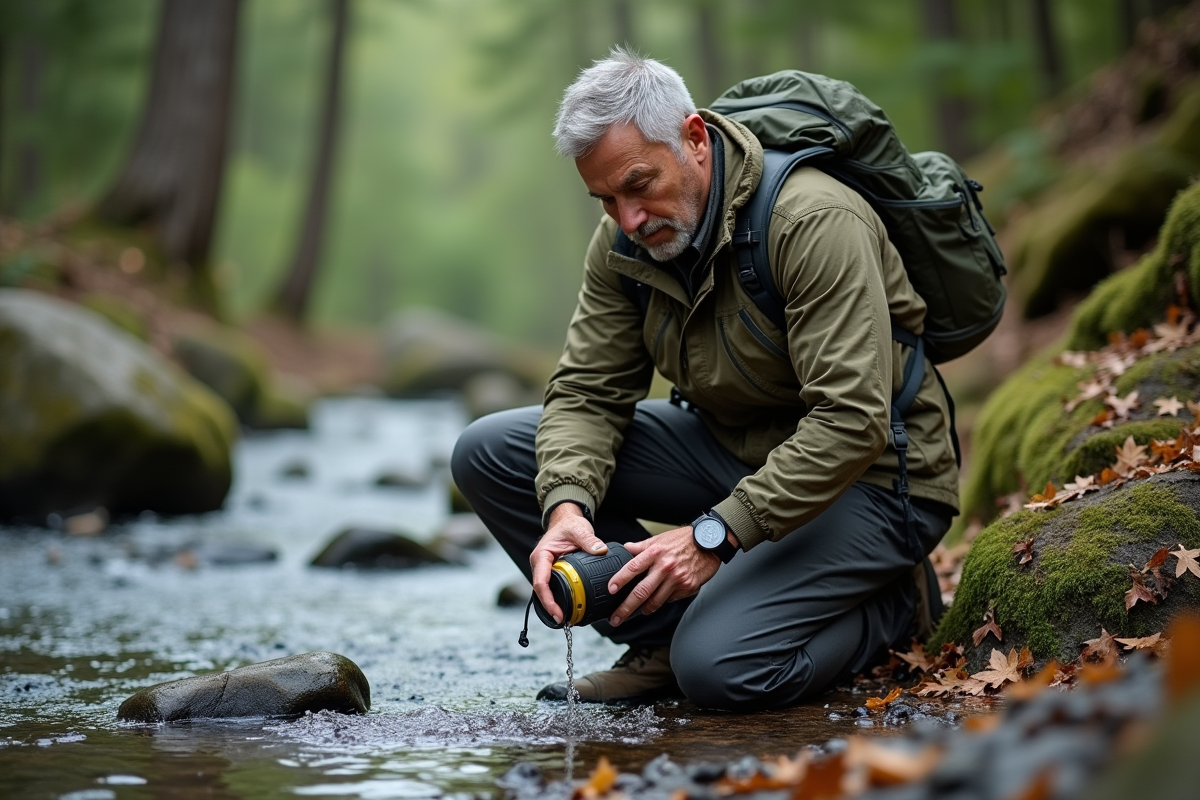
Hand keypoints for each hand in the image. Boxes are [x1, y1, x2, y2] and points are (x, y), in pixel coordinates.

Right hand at [530, 503, 607, 623]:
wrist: (567, 521)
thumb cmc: (569, 525)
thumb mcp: (579, 529)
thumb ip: (589, 540)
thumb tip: (601, 550)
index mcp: (541, 556)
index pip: (540, 582)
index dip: (547, 600)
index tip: (558, 613)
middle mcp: (540, 565)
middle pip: (541, 591)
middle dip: (550, 607)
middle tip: (564, 620)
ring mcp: (546, 570)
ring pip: (546, 591)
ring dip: (554, 605)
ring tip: (566, 619)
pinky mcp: (553, 573)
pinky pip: (554, 588)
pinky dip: (560, 599)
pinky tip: (570, 608)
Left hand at [605, 526, 722, 625]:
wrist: (710, 543)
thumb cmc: (683, 540)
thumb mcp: (660, 538)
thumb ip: (641, 547)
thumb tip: (624, 548)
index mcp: (655, 552)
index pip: (633, 567)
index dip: (620, 580)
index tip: (610, 590)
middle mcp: (665, 567)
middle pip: (641, 592)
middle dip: (625, 608)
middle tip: (615, 618)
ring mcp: (677, 579)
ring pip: (655, 601)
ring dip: (643, 609)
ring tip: (635, 612)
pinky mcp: (688, 587)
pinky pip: (670, 600)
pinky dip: (661, 602)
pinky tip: (658, 601)